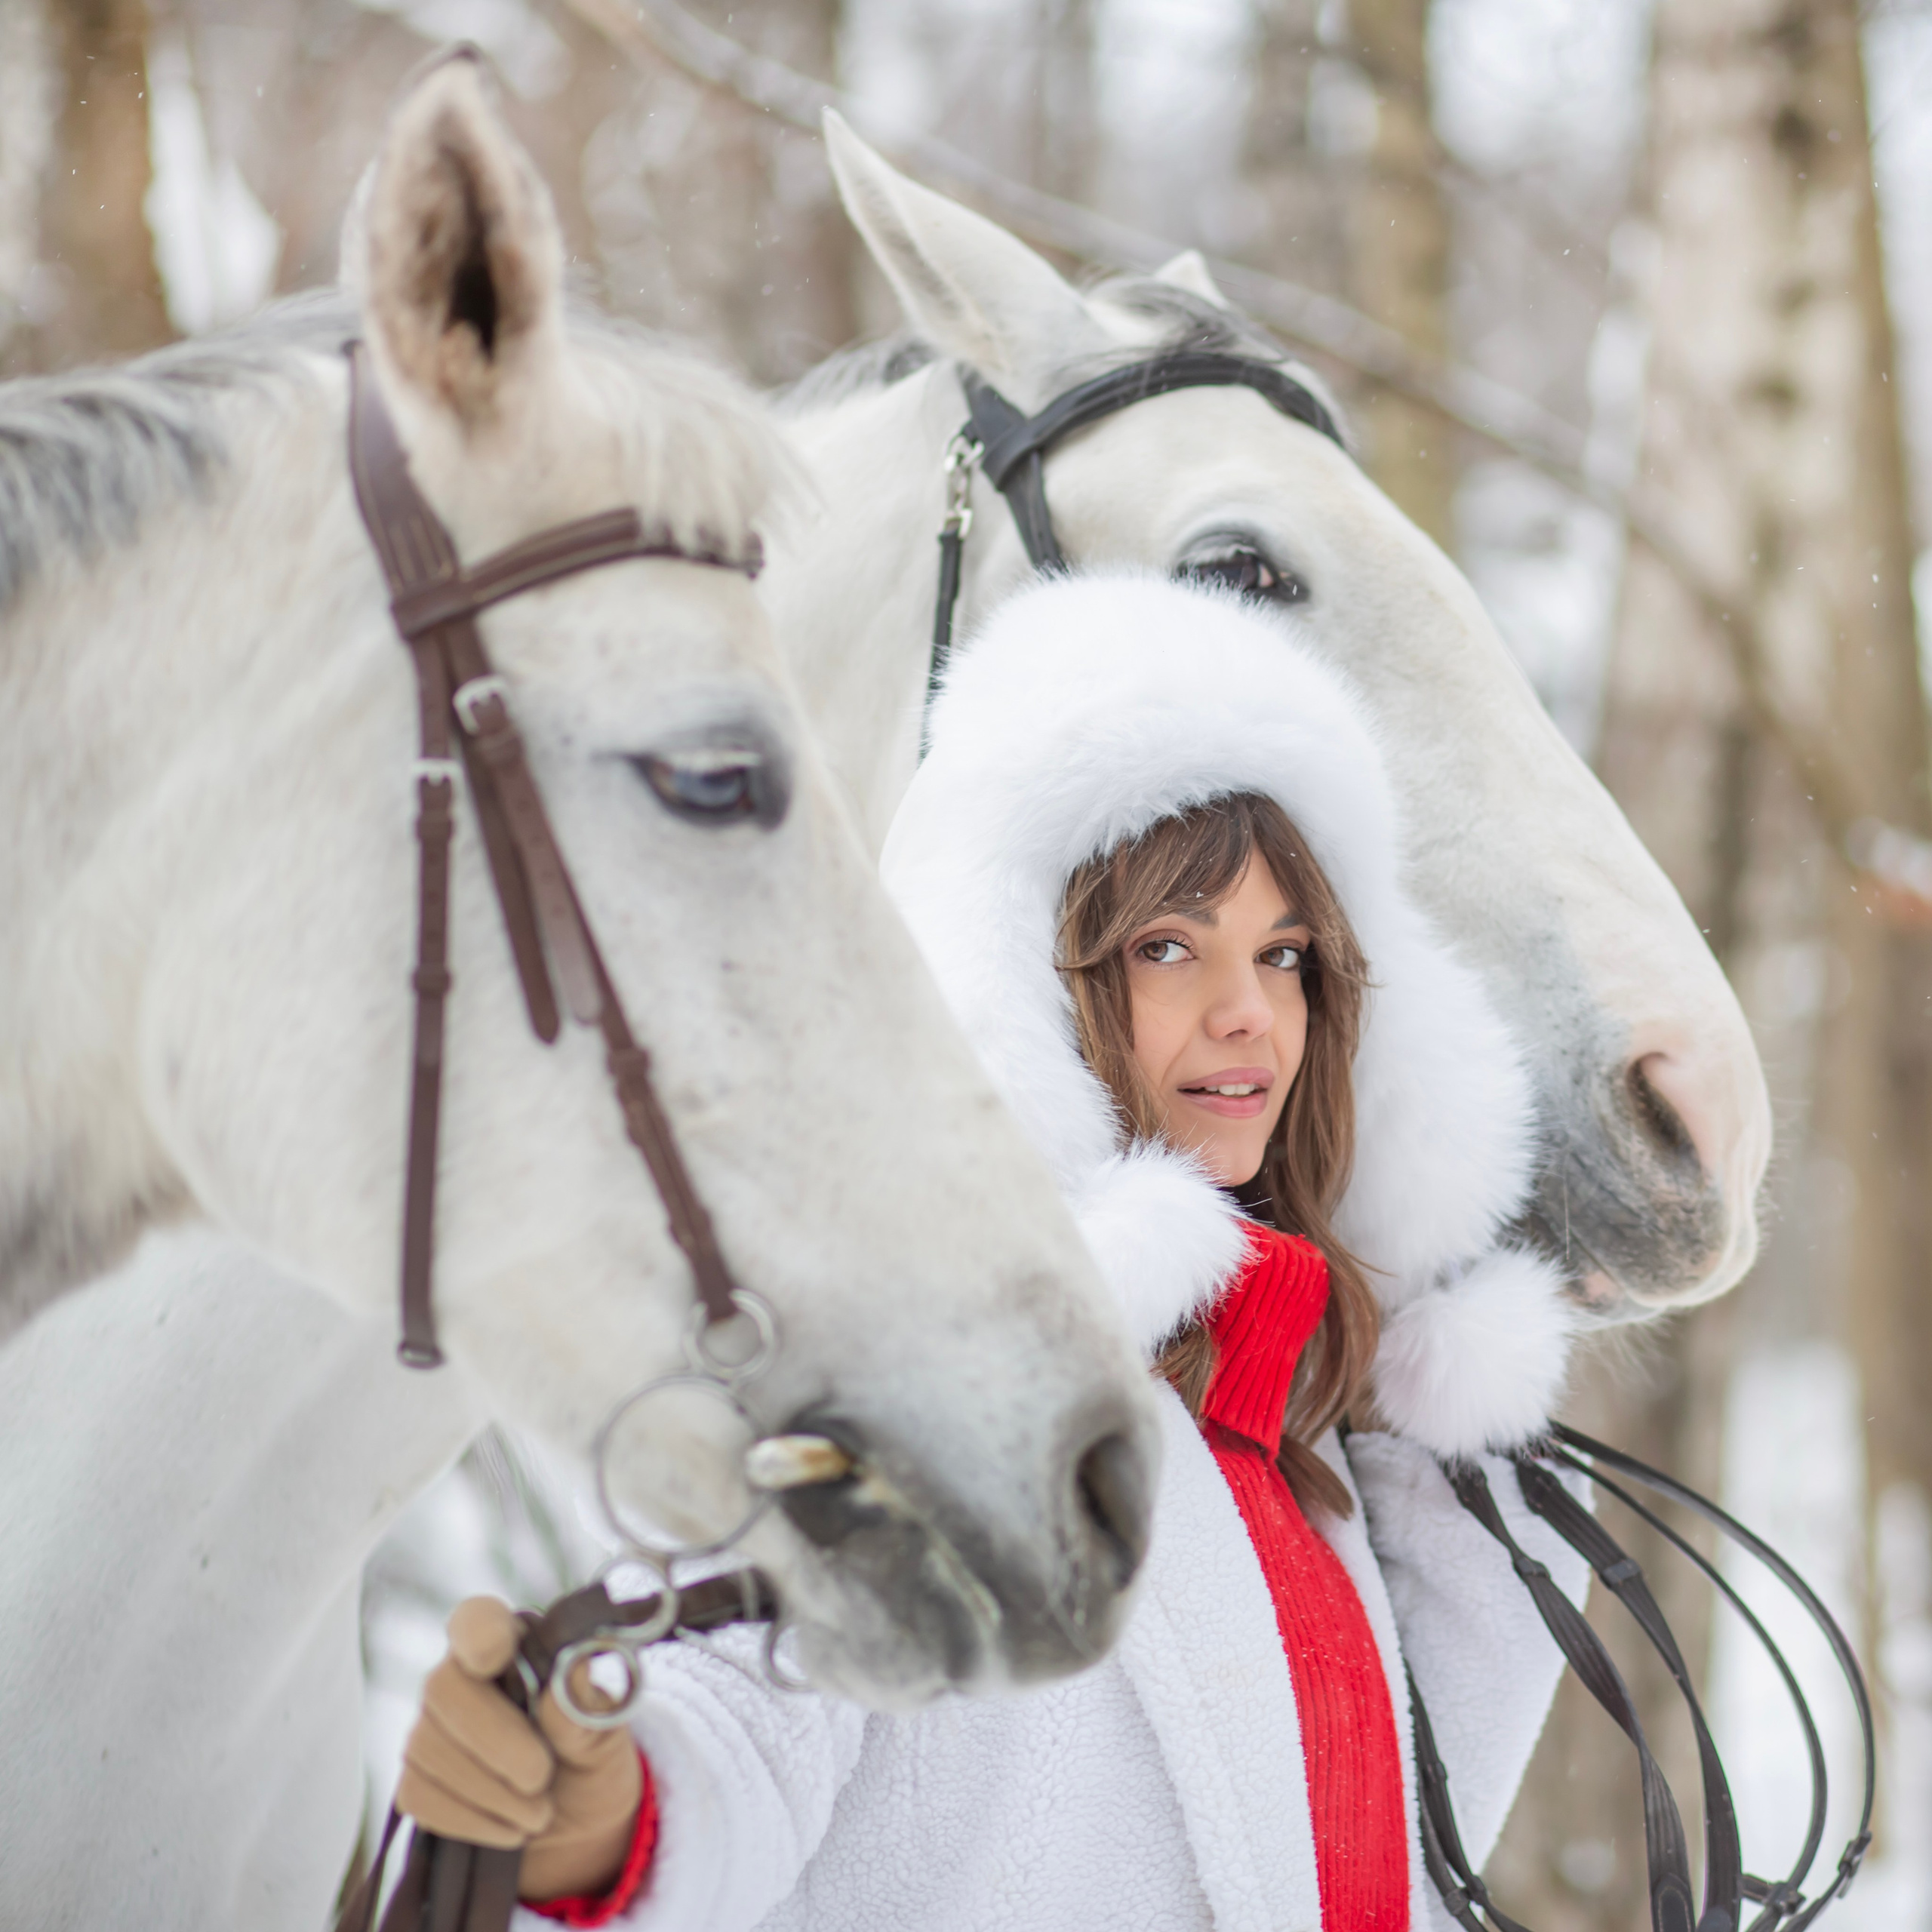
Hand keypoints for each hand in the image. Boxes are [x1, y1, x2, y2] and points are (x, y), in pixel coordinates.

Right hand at [395, 1596, 644, 1901]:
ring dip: (491, 1792)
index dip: (480, 1633)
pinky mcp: (417, 1781)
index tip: (496, 1657)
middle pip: (445, 1689)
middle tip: (541, 1778)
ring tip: (540, 1811)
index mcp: (515, 1650)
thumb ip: (587, 1713)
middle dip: (494, 1741)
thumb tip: (574, 1675)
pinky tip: (509, 1828)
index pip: (478, 1620)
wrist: (575, 1832)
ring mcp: (432, 1731)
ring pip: (429, 1748)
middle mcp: (463, 1680)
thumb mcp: (607, 1741)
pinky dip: (471, 1820)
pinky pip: (420, 1796)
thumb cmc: (592, 1765)